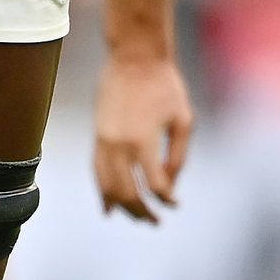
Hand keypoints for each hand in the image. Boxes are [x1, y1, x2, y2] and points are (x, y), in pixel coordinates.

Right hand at [92, 50, 194, 222]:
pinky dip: (102, 192)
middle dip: (142, 212)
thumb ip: (177, 157)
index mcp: (144, 140)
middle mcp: (119, 144)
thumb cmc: (165, 87)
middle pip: (127, 193)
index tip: (175, 205)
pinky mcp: (97, 135)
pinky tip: (109, 207)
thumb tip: (169, 186)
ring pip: (108, 186)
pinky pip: (96, 171)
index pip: (154, 185)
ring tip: (137, 218)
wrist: (134, 57)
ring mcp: (103, 140)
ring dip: (122, 207)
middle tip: (156, 222)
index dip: (166, 199)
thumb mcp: (183, 121)